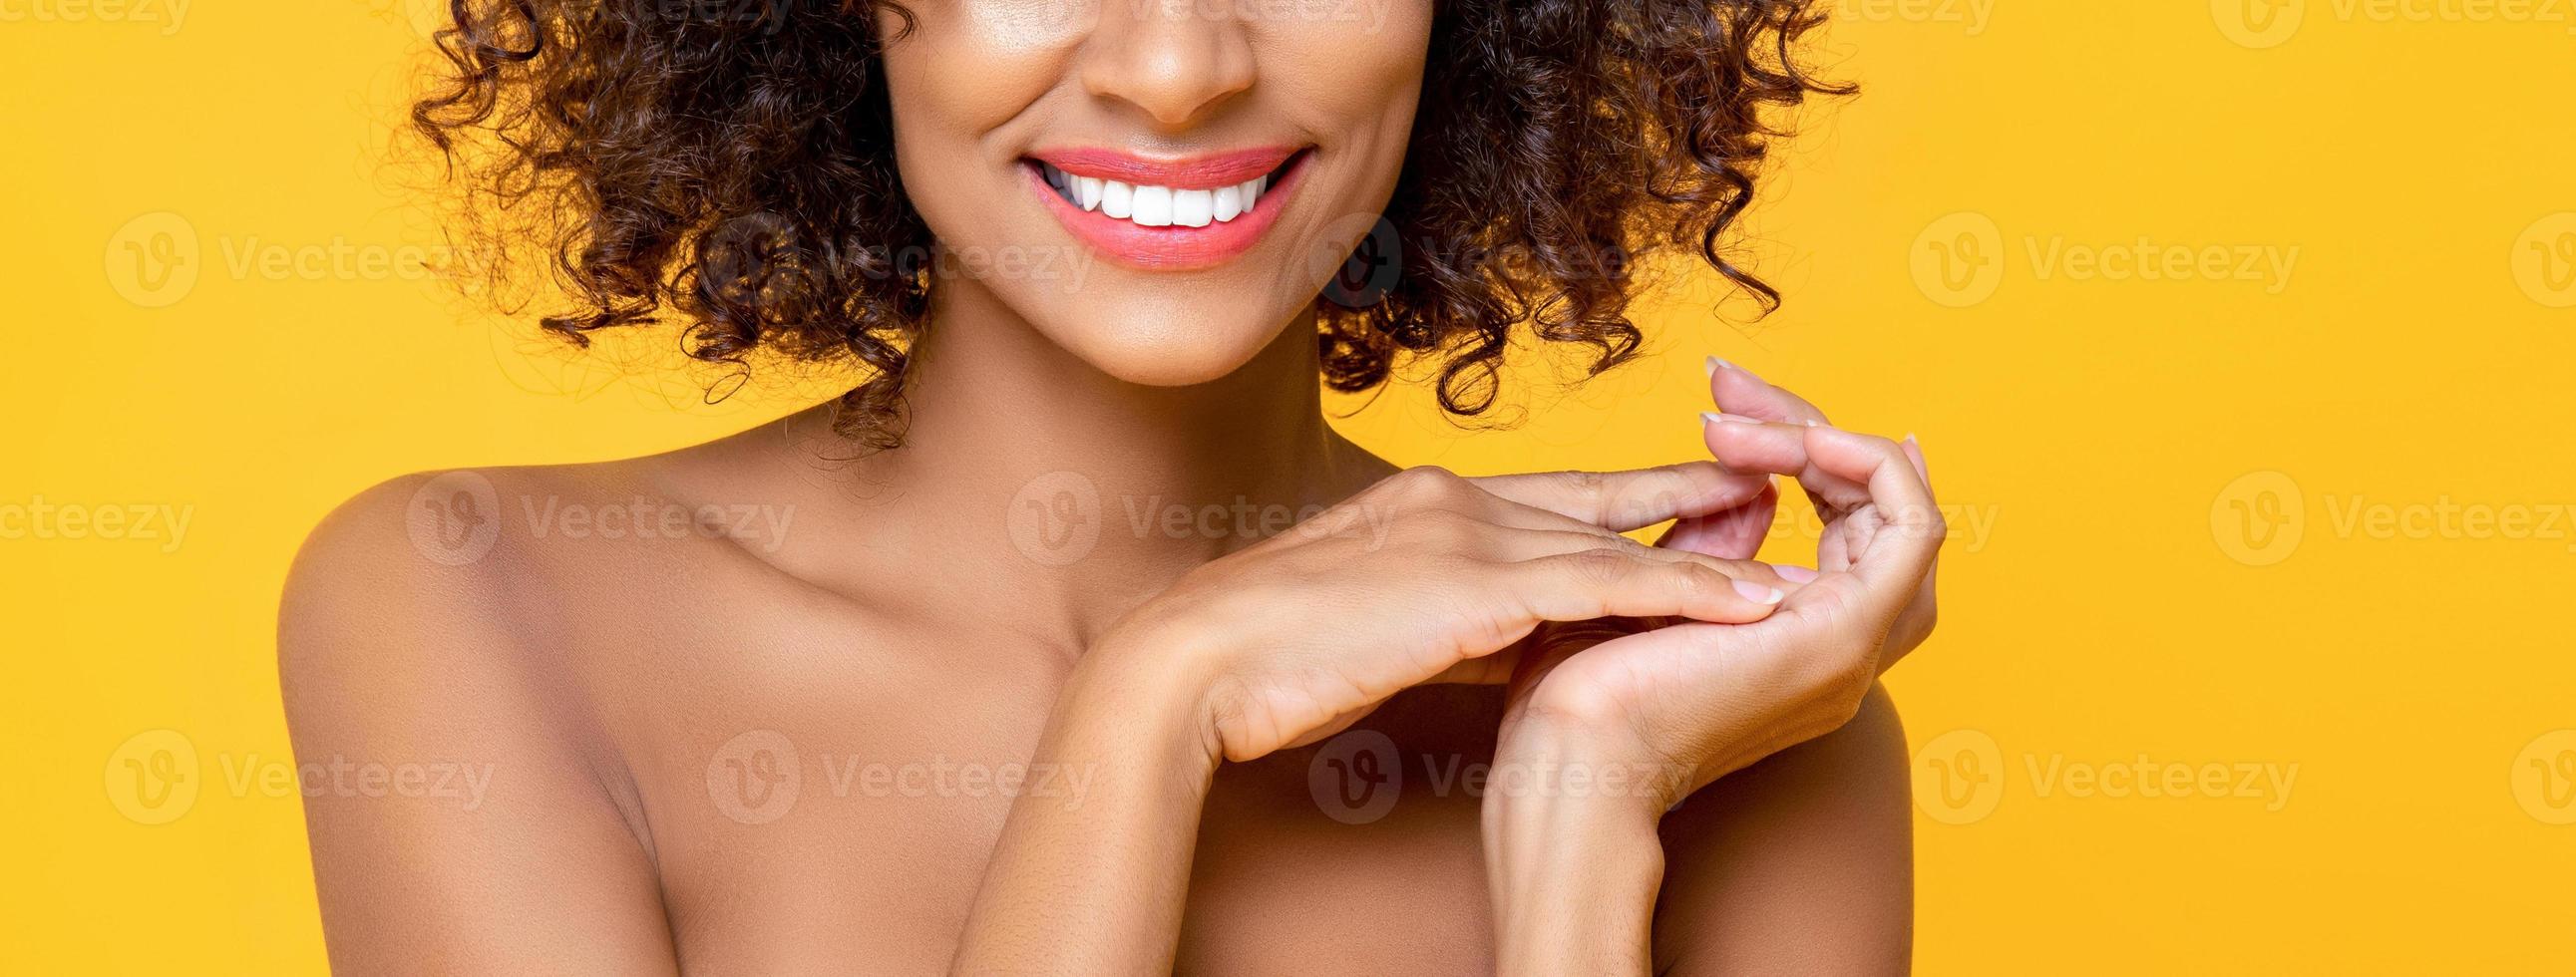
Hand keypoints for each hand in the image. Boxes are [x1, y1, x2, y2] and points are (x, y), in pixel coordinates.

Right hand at [1088, 462, 1806, 765]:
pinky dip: (1686, 592)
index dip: (1631, 499)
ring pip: (1618, 539)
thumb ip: (1433, 613)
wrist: (1197, 661)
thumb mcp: (1364, 618)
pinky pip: (1608, 586)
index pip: (1551, 497)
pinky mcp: (1478, 586)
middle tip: (1773, 488)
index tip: (1694, 498)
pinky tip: (1747, 606)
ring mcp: (1469, 535)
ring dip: (1712, 548)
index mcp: (1427, 503)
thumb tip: (1483, 640)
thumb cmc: (1258, 656)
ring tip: (1794, 556)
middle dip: (1692, 496)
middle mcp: (1459, 502)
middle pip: (1601, 498)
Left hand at [1494, 362, 1945, 815]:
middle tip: (1728, 383)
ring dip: (1834, 442)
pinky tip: (1799, 437)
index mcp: (1802, 644)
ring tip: (1751, 413)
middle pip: (1882, 516)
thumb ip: (1711, 548)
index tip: (1724, 399)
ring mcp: (1853, 646)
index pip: (1849, 527)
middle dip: (1813, 428)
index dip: (1802, 449)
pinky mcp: (1845, 633)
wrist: (1569, 758)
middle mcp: (1844, 649)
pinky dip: (1871, 467)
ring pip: (1908, 516)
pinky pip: (1914, 529)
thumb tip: (1751, 489)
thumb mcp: (1653, 595)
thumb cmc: (1582, 700)